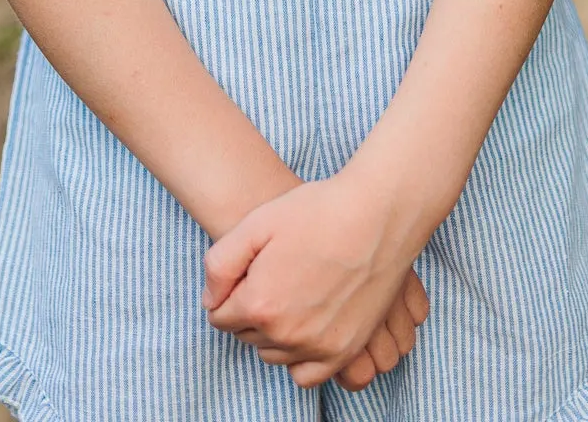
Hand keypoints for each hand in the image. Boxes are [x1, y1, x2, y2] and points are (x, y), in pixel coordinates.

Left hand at [202, 176, 429, 388]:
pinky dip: (300, 358)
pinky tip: (305, 326)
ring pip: (274, 354)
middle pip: (246, 336)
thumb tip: (211, 301)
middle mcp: (287, 335)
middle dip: (249, 311)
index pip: (219, 316)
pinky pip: (308, 375)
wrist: (377, 216)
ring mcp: (318, 347)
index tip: (246, 271)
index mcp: (259, 304)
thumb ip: (219, 265)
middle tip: (270, 277)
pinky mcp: (345, 352)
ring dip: (273, 333)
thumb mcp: (255, 223)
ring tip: (288, 295)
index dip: (227, 292)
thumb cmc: (316, 212)